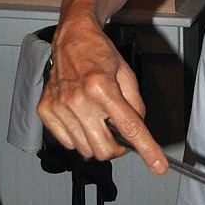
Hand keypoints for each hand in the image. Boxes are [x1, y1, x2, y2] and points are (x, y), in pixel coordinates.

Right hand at [36, 17, 167, 173]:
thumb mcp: (127, 74)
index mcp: (102, 88)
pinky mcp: (45, 111)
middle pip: (104, 149)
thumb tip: (138, 130)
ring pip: (85, 150)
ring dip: (97, 143)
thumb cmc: (99, 53)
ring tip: (99, 121)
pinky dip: (78, 138)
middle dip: (118, 149)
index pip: (129, 128)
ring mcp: (59, 107)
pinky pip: (67, 142)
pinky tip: (82, 119)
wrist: (72, 38)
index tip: (159, 165)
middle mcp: (78, 99)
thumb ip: (136, 105)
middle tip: (120, 136)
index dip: (147, 149)